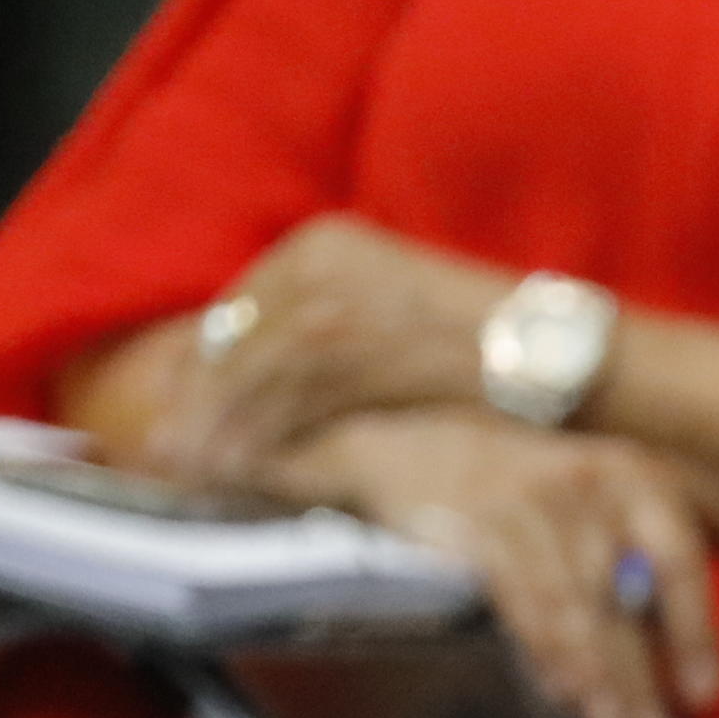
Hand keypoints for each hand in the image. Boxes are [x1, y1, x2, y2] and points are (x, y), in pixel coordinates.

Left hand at [153, 213, 519, 482]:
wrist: (550, 349)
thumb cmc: (476, 337)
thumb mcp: (386, 300)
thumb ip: (320, 320)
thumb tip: (251, 378)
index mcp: (320, 243)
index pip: (236, 311)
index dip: (200, 370)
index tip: (181, 412)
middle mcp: (320, 264)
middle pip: (234, 345)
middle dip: (196, 407)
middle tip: (168, 454)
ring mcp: (341, 308)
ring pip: (255, 379)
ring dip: (222, 432)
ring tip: (200, 474)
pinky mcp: (363, 357)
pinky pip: (294, 405)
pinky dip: (264, 441)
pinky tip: (247, 472)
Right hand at [278, 407, 718, 717]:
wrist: (412, 449)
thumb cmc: (526, 494)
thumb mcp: (595, 503)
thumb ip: (639, 565)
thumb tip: (682, 664)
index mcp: (635, 477)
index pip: (680, 561)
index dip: (695, 632)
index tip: (703, 695)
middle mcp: (590, 481)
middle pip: (626, 598)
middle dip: (641, 677)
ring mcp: (533, 499)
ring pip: (577, 607)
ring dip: (597, 677)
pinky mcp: (481, 524)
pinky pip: (525, 603)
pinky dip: (546, 653)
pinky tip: (562, 691)